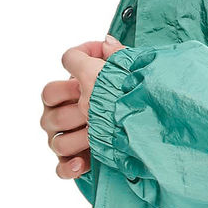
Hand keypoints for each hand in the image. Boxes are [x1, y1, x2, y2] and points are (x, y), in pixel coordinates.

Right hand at [40, 34, 125, 178]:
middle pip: (49, 117)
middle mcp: (65, 117)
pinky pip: (62, 167)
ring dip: (77, 139)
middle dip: (72, 112)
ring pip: (56, 142)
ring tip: (97, 135)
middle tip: (93, 110)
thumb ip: (116, 55)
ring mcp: (69, 140)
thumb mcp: (130, 71)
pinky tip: (82, 162)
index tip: (91, 77)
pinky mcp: (77, 162)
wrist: (158, 125)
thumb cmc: (137, 94)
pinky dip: (69, 166)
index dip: (68, 85)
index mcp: (72, 95)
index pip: (51, 90)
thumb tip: (106, 40)